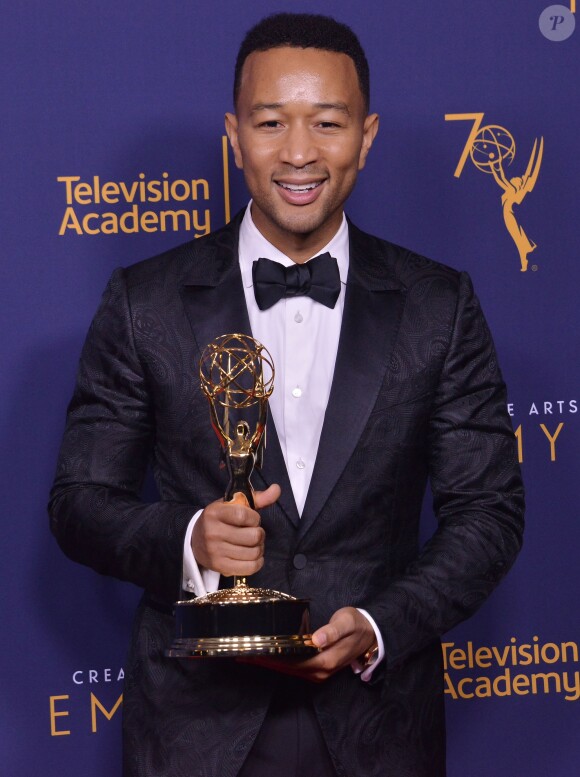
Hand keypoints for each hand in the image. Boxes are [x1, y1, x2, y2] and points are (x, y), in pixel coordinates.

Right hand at [191, 485, 279, 576]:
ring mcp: (215, 552)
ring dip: (259, 548)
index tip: (252, 519)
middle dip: (259, 534)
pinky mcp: (220, 567)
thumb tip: (277, 489)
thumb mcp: (233, 505)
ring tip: (253, 544)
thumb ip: (256, 498)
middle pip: (252, 536)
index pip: (244, 515)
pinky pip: (250, 568)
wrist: (195, 540)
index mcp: (214, 513)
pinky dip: (257, 562)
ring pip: (253, 553)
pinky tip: (253, 556)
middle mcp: (213, 532)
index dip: (255, 518)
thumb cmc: (219, 520)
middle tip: (254, 532)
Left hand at [239, 607, 376, 681]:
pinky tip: (267, 656)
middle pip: (286, 669)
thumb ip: (333, 631)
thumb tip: (317, 639)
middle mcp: (320, 672)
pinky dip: (279, 663)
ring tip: (248, 655)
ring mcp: (318, 673)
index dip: (271, 658)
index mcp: (325, 662)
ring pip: (288, 670)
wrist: (370, 634)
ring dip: (269, 664)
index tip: (252, 652)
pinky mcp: (317, 669)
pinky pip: (294, 668)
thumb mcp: (347, 623)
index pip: (291, 662)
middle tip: (241, 653)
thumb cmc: (357, 625)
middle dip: (264, 662)